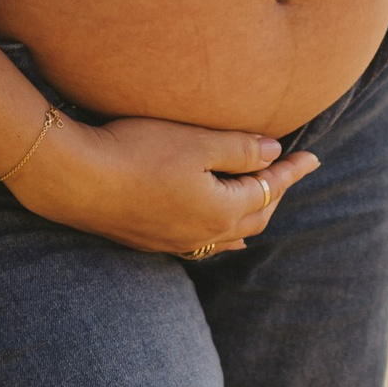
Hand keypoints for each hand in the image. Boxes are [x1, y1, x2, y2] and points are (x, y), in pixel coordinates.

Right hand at [17, 110, 320, 258]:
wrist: (75, 180)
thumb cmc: (137, 152)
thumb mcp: (197, 143)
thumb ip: (241, 149)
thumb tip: (274, 153)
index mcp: (223, 211)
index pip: (269, 190)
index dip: (292, 171)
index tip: (312, 157)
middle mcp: (203, 235)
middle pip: (254, 218)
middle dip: (274, 194)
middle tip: (288, 172)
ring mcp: (175, 242)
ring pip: (227, 237)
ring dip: (248, 217)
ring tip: (261, 204)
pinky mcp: (149, 241)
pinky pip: (200, 243)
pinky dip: (219, 232)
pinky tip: (214, 230)